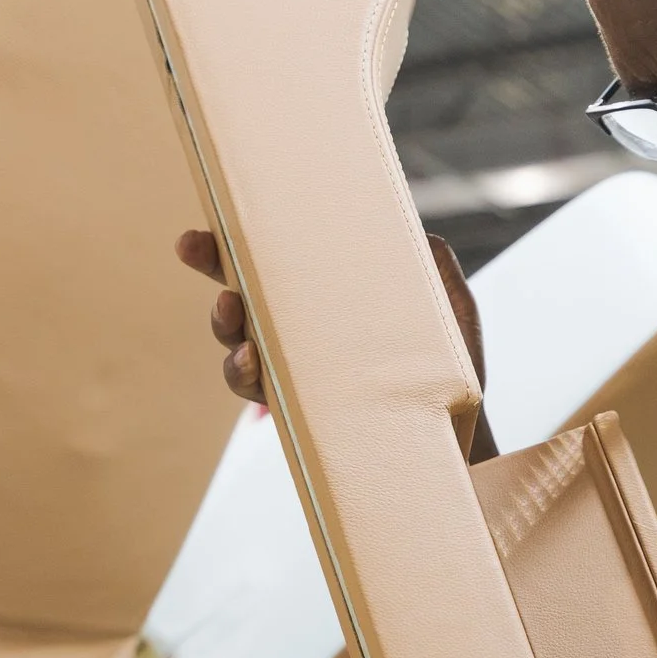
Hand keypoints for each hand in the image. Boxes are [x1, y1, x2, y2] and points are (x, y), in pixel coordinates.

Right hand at [175, 228, 486, 406]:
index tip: (202, 227)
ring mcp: (298, 372)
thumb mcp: (449, 305)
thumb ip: (432, 261)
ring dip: (225, 326)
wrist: (462, 433)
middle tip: (195, 248)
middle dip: (210, 268)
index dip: (231, 245)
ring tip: (231, 312)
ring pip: (239, 345)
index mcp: (327, 297)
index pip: (273, 263)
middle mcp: (302, 333)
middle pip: (241, 295)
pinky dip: (246, 375)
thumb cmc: (454, 366)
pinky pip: (261, 391)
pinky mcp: (303, 410)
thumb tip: (408, 223)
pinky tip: (250, 361)